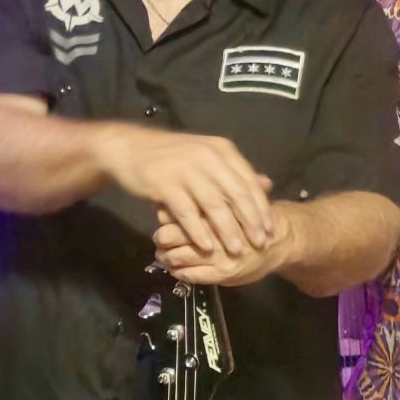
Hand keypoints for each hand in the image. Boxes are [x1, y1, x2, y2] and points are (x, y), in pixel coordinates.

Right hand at [101, 127, 273, 261]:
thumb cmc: (172, 156)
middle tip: (260, 243)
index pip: (248, 181)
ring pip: (214, 205)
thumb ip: (235, 171)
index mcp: (221, 150)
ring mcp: (185, 170)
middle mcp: (207, 157)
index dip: (260, 207)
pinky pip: (187, 212)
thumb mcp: (207, 156)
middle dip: (250, 221)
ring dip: (228, 231)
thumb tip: (266, 184)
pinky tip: (207, 247)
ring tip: (237, 250)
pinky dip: (199, 231)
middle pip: (235, 194)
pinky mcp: (165, 185)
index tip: (270, 229)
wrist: (130, 148)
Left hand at [153, 205, 296, 287]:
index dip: (166, 216)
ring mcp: (218, 255)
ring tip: (164, 256)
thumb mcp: (233, 200)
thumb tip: (174, 197)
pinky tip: (177, 270)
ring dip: (167, 258)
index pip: (180, 212)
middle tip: (159, 240)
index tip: (162, 218)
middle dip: (162, 239)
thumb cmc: (250, 218)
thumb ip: (206, 198)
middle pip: (173, 235)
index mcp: (214, 211)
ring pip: (179, 257)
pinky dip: (181, 273)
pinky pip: (192, 275)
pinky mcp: (222, 274)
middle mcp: (214, 232)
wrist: (278, 241)